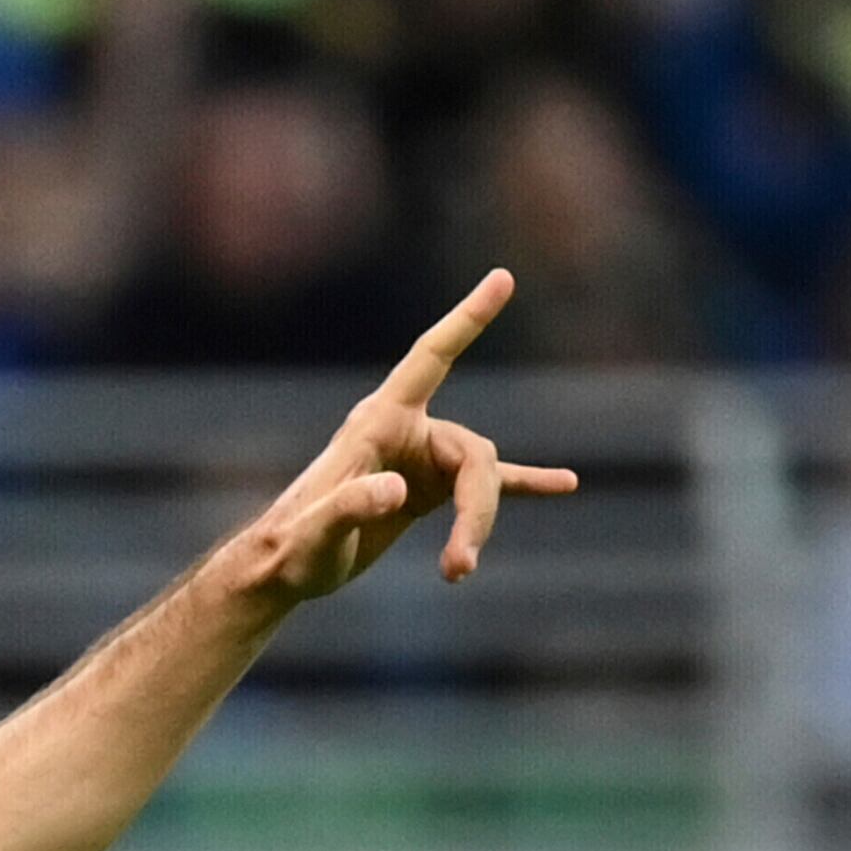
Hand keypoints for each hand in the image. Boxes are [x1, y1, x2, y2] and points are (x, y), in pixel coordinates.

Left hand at [224, 270, 578, 608]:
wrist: (284, 570)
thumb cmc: (292, 549)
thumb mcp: (316, 534)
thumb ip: (351, 507)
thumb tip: (399, 492)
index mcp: (378, 421)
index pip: (431, 358)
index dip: (467, 320)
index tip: (503, 279)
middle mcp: (405, 431)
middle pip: (473, 455)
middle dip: (477, 510)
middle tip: (458, 567)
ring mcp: (421, 460)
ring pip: (481, 477)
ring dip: (479, 524)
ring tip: (458, 572)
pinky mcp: (430, 490)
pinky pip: (489, 483)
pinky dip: (525, 484)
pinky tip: (566, 485)